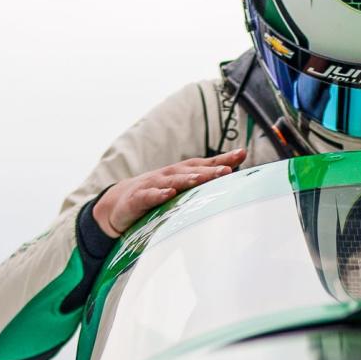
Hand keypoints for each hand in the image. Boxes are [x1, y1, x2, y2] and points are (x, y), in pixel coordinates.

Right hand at [92, 149, 246, 238]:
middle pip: (191, 170)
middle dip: (210, 170)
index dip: (222, 159)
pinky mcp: (137, 199)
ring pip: (172, 181)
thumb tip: (229, 182)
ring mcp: (152, 185)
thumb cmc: (155, 196)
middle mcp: (168, 176)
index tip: (242, 154)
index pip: (204, 164)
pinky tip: (170, 194)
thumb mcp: (178, 192)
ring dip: (188, 179)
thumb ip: (200, 188)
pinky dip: (159, 194)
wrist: (118, 205)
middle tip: (228, 170)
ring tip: (202, 179)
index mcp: (180, 174)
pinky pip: (149, 196)